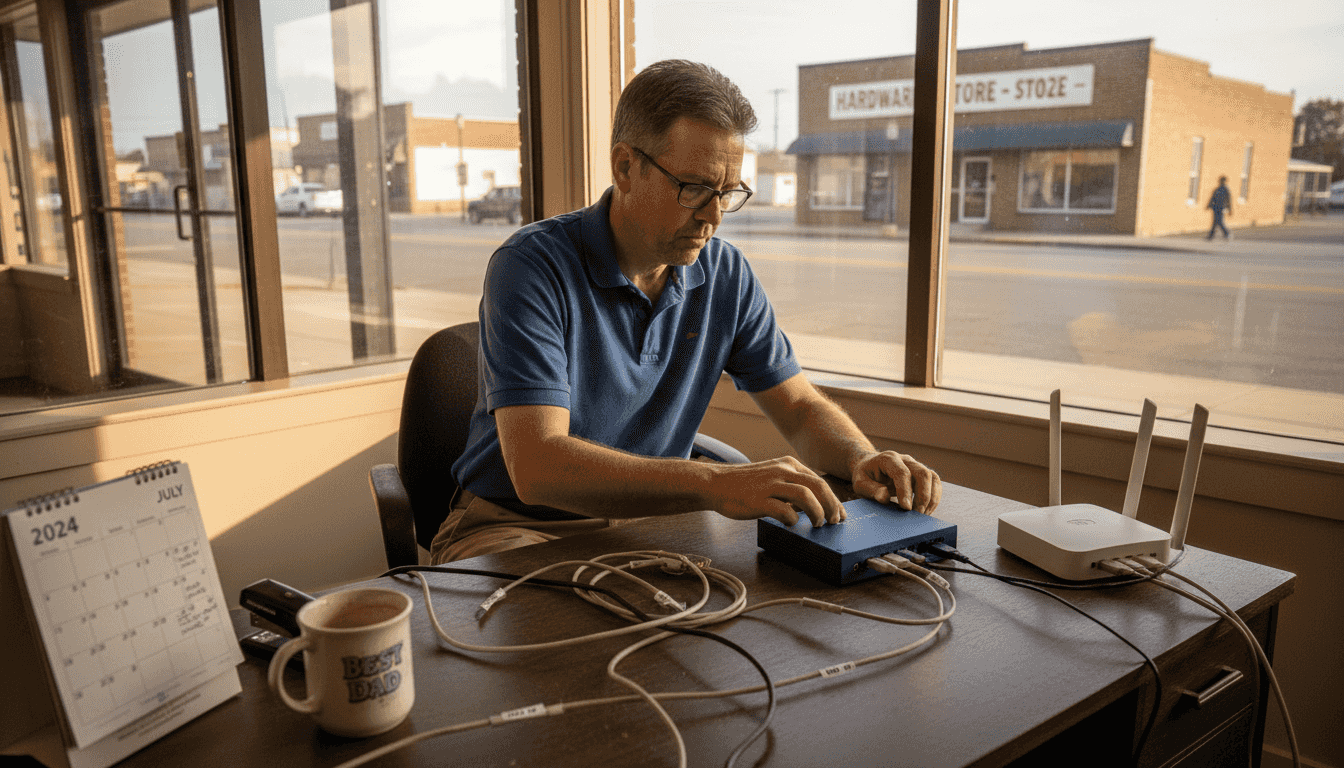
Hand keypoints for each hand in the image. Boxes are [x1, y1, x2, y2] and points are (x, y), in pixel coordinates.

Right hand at [706, 456, 845, 527]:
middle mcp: (782, 471)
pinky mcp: (759, 499)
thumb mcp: (772, 477)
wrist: (715, 483)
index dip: (833, 499)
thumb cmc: (745, 485)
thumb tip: (814, 505)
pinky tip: (790, 523)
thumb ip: (792, 486)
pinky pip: (785, 510)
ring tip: (817, 524)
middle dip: (832, 506)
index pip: (819, 481)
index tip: (839, 514)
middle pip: (819, 486)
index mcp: (788, 464)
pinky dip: (793, 519)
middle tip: (834, 521)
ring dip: (817, 512)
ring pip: (806, 495)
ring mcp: (770, 484)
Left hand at [850, 451, 941, 513]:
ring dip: (931, 497)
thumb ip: (871, 490)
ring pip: (932, 477)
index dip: (906, 491)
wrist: (870, 466)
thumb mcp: (860, 483)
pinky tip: (926, 510)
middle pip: (922, 473)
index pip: (902, 473)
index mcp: (888, 459)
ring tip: (923, 515)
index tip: (906, 508)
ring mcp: (915, 465)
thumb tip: (884, 498)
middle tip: (917, 514)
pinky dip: (934, 497)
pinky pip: (934, 483)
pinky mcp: (921, 474)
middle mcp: (905, 459)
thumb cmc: (865, 475)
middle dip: (923, 495)